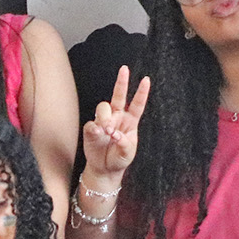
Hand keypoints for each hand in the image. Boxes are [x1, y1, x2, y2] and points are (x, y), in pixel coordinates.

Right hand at [80, 65, 149, 182]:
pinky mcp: (92, 129)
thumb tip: (115, 134)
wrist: (105, 169)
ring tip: (107, 130)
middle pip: (118, 96)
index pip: (137, 104)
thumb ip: (124, 143)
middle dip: (121, 82)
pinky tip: (99, 134)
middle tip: (124, 69)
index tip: (146, 80)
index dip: (142, 92)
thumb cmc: (119, 158)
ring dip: (105, 117)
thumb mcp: (128, 153)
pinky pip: (92, 123)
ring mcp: (104, 121)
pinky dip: (95, 128)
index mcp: (130, 121)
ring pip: (103, 107)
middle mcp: (117, 117)